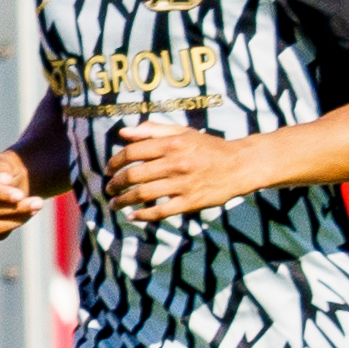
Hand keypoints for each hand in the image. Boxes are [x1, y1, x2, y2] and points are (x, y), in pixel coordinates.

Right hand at [0, 151, 39, 241]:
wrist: (7, 184)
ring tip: (35, 208)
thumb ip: (3, 168)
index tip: (20, 195)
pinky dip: (11, 227)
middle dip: (14, 208)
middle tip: (39, 202)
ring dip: (16, 220)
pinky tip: (24, 216)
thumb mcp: (7, 162)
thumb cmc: (6, 170)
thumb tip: (1, 180)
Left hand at [103, 120, 260, 222]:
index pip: (132, 152)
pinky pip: (161, 211)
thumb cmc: (208, 147)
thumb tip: (123, 133)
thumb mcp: (182, 133)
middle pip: (134, 175)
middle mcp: (175, 164)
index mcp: (172, 144)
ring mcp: (183, 184)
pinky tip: (132, 216)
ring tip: (114, 203)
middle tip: (109, 188)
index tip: (108, 170)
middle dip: (115, 184)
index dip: (115, 162)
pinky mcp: (190, 202)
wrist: (240, 165)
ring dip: (123, 200)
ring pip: (143, 194)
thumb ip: (153, 131)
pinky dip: (143, 215)